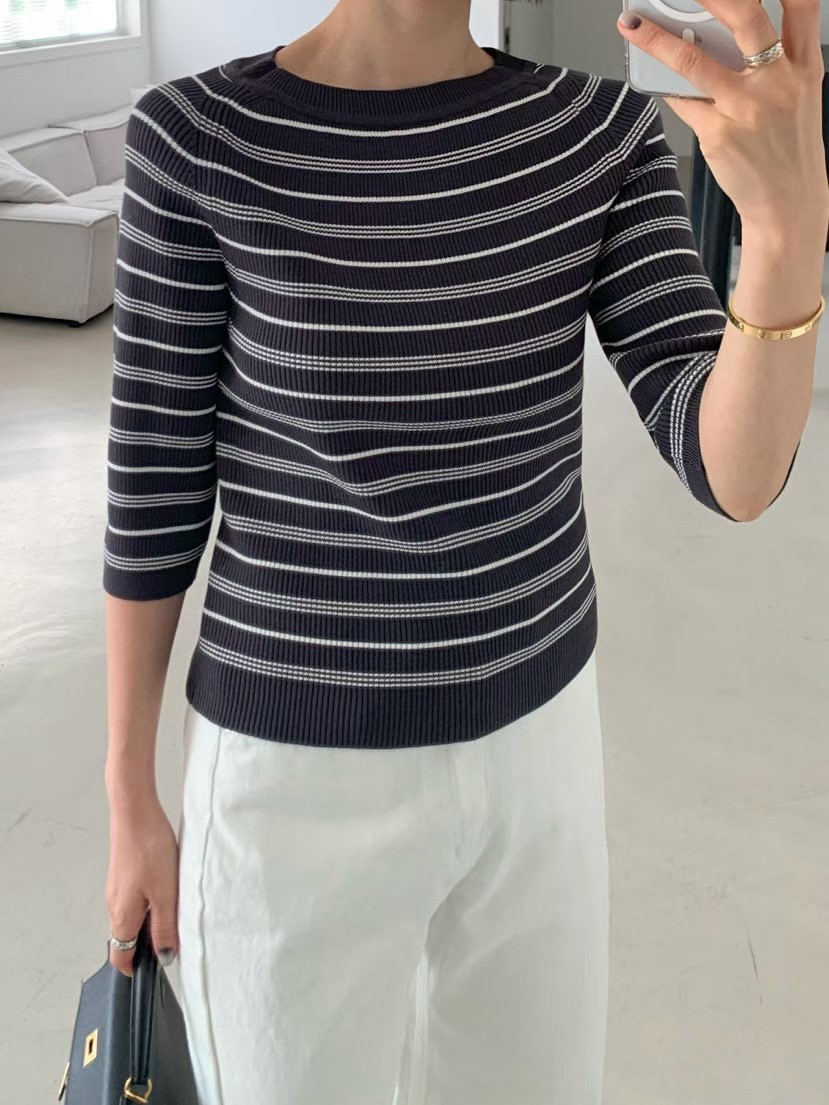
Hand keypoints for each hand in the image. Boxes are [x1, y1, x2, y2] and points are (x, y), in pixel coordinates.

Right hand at [105, 792, 179, 976]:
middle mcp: (114, 904)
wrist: (135, 811)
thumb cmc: (150, 849)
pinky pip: (135, 898)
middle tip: (175, 940)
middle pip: (127, 938)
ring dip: (151, 921)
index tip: (157, 970)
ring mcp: (117, 888)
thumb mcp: (166, 893)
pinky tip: (168, 889)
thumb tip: (166, 957)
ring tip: (176, 912)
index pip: (120, 956)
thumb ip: (165, 927)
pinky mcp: (123, 873)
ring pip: (132, 917)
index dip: (137, 968)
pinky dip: (150, 903)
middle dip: (148, 945)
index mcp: (121, 916)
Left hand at [616, 0, 828, 227]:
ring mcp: (747, 107)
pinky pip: (682, 102)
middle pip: (746, 17)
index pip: (803, 4)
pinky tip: (651, 78)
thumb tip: (717, 39)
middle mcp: (777, 81)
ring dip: (657, 40)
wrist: (789, 205)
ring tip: (633, 25)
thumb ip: (772, 64)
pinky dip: (665, 89)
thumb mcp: (798, 98)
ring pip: (694, 60)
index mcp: (803, 66)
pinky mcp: (719, 134)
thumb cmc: (788, 150)